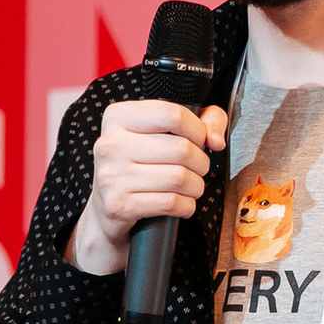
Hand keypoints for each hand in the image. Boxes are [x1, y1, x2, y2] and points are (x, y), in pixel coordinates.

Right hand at [64, 100, 227, 275]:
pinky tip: (181, 203)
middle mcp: (110, 144)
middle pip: (182, 149)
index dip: (198, 130)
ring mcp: (111, 176)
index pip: (173, 114)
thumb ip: (205, 120)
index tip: (199, 142)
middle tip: (196, 169)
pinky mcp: (118, 205)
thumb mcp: (167, 131)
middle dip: (202, 163)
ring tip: (190, 187)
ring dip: (196, 186)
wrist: (107, 208)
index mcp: (119, 117)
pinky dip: (186, 206)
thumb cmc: (143, 163)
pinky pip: (172, 203)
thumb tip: (216, 140)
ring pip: (180, 178)